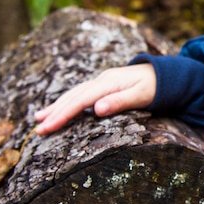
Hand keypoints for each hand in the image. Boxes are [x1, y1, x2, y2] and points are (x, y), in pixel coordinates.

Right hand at [34, 63, 156, 134]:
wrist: (166, 73)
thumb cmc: (156, 87)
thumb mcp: (142, 95)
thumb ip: (120, 101)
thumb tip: (96, 109)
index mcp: (109, 83)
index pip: (81, 100)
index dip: (63, 114)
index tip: (48, 127)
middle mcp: (102, 80)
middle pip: (73, 97)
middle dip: (54, 113)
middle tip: (37, 130)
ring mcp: (102, 81)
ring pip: (75, 93)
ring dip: (57, 106)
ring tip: (39, 119)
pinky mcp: (104, 85)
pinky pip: (81, 93)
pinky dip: (68, 101)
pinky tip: (59, 108)